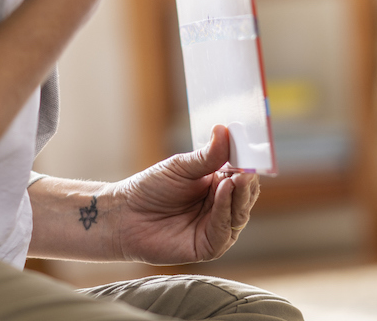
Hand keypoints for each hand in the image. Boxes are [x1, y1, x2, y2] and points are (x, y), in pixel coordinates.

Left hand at [110, 125, 260, 264]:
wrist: (124, 214)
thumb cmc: (151, 188)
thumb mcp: (181, 166)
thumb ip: (207, 155)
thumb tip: (225, 130)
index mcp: (219, 185)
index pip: (243, 175)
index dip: (248, 164)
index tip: (251, 151)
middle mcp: (222, 207)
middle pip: (245, 196)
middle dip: (246, 181)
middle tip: (246, 167)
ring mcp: (217, 228)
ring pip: (239, 214)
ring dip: (239, 195)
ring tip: (236, 177)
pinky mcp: (209, 247)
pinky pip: (224, 231)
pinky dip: (226, 211)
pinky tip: (223, 191)